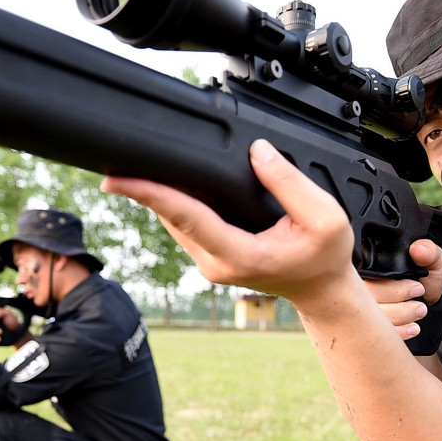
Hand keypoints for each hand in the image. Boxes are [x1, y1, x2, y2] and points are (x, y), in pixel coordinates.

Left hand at [102, 139, 357, 311]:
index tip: (119, 181)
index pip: (187, 218)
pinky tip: (168, 185)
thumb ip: (289, 182)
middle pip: (172, 218)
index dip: (151, 195)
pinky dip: (174, 204)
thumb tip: (256, 151)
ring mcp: (210, 263)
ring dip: (157, 197)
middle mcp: (216, 263)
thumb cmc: (324, 258)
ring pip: (174, 222)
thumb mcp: (324, 217)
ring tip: (135, 168)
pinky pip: (185, 225)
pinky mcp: (210, 258)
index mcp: (240, 255)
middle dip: (145, 189)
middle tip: (117, 159)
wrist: (321, 290)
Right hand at [364, 239, 441, 341]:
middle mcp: (360, 288)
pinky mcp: (368, 328)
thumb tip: (418, 250)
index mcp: (371, 270)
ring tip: (420, 312)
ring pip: (371, 319)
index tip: (417, 288)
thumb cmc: (427, 280)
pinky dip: (397, 332)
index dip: (393, 288)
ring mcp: (360, 310)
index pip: (369, 279)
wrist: (433, 304)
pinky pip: (375, 335)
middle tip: (421, 305)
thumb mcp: (433, 261)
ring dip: (401, 318)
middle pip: (367, 302)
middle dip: (398, 307)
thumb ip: (428, 250)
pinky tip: (412, 328)